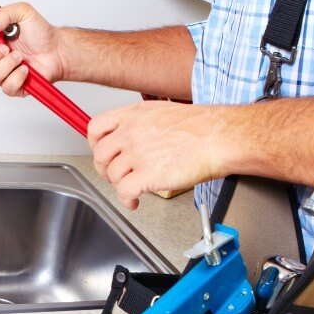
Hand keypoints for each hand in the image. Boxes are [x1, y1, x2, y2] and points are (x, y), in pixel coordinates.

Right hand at [0, 2, 65, 96]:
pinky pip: (6, 86)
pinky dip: (17, 76)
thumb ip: (5, 13)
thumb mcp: (23, 12)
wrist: (57, 51)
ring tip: (20, 56)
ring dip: (7, 65)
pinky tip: (25, 68)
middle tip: (4, 47)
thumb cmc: (40, 34)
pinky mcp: (11, 86)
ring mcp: (1, 72)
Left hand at [88, 101, 230, 209]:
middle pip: (101, 155)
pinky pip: (124, 192)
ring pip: (113, 175)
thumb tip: (132, 137)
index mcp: (134, 115)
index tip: (101, 152)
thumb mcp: (163, 113)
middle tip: (114, 175)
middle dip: (105, 169)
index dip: (95, 144)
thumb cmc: (202, 127)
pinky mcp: (146, 174)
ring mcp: (137, 153)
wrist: (219, 137)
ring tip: (132, 188)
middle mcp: (131, 132)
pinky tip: (134, 201)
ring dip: (120, 185)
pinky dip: (127, 200)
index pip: (96, 127)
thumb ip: (142, 123)